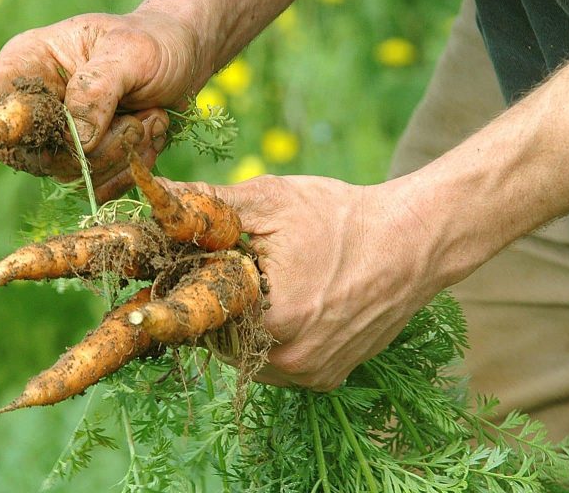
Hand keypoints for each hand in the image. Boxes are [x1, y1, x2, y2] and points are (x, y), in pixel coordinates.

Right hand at [0, 11, 199, 201]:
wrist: (185, 57)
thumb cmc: (153, 42)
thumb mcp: (131, 51)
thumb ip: (98, 88)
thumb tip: (77, 140)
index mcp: (28, 65)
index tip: (42, 135)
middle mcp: (36, 106)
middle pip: (31, 155)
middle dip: (91, 149)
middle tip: (136, 121)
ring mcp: (60, 139)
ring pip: (70, 175)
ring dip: (121, 155)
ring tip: (150, 118)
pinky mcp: (87, 163)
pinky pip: (99, 188)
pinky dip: (132, 168)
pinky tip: (151, 134)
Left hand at [167, 174, 449, 390]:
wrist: (415, 241)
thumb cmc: (341, 216)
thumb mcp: (271, 200)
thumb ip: (208, 204)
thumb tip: (153, 191)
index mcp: (271, 318)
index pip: (195, 319)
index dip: (185, 293)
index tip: (182, 274)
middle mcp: (291, 360)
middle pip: (219, 340)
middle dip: (216, 307)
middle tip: (233, 270)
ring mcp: (312, 374)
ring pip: (247, 356)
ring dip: (244, 326)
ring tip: (267, 285)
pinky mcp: (330, 378)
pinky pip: (279, 365)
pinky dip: (275, 339)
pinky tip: (292, 305)